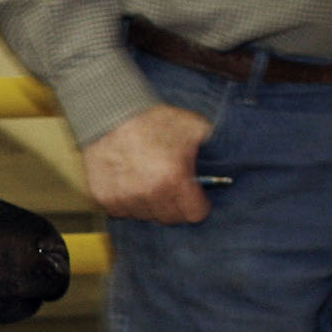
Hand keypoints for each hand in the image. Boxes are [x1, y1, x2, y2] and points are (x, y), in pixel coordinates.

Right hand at [80, 103, 214, 223]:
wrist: (110, 112)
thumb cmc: (152, 119)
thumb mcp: (192, 126)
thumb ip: (212, 147)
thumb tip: (229, 159)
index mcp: (173, 179)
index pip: (194, 215)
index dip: (198, 204)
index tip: (194, 195)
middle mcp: (147, 194)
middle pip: (169, 218)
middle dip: (174, 205)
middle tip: (170, 186)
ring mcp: (123, 198)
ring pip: (145, 215)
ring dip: (149, 204)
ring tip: (147, 182)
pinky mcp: (103, 198)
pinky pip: (122, 211)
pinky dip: (127, 201)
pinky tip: (129, 182)